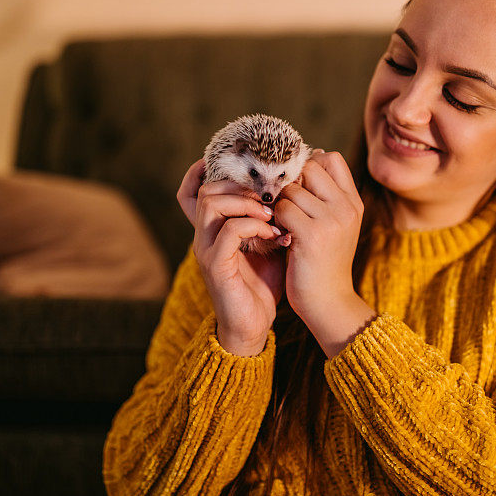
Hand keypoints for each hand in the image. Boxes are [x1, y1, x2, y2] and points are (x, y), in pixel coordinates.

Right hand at [177, 158, 285, 355]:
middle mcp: (205, 234)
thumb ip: (273, 218)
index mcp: (215, 227)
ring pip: (211, 202)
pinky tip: (273, 234)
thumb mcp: (270, 244)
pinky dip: (253, 226)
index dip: (215, 174)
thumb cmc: (263, 284)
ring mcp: (207, 248)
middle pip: (205, 189)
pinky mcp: (215, 264)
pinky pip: (229, 230)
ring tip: (271, 214)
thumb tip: (297, 190)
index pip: (198, 188)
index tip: (250, 171)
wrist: (253, 325)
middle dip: (240, 185)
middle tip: (270, 196)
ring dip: (246, 202)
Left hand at [273, 150, 365, 334]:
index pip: (330, 158)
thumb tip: (307, 159)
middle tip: (285, 204)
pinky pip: (283, 209)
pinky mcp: (313, 235)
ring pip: (291, 189)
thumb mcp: (334, 226)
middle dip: (290, 182)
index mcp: (353, 202)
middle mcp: (346, 207)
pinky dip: (274, 219)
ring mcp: (332, 220)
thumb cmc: (323, 263)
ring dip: (279, 204)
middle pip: (309, 167)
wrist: (328, 303)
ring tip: (282, 224)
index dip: (309, 165)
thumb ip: (324, 197)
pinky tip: (278, 235)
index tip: (298, 188)